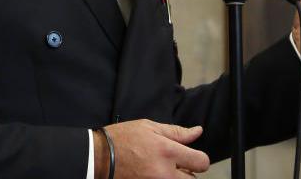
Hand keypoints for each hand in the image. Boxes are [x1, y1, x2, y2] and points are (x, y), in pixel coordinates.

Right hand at [94, 119, 209, 177]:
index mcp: (167, 151)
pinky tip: (153, 174)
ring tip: (161, 169)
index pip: (201, 162)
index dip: (199, 158)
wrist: (99, 158)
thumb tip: (197, 131)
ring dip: (175, 178)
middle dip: (187, 171)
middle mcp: (165, 173)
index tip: (191, 156)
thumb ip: (176, 132)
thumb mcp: (149, 127)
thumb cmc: (122, 139)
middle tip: (173, 164)